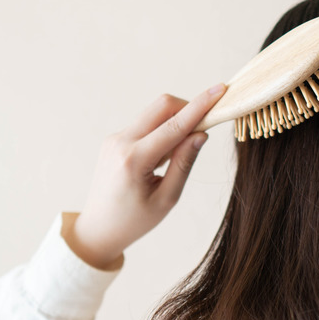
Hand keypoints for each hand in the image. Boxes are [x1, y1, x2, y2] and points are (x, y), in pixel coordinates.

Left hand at [65, 83, 227, 269]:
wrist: (98, 229)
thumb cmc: (134, 221)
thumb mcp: (166, 199)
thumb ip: (183, 164)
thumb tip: (200, 134)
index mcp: (134, 160)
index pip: (174, 125)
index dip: (200, 106)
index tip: (220, 90)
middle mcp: (120, 142)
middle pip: (161, 106)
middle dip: (187, 109)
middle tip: (205, 128)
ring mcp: (114, 138)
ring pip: (153, 114)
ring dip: (174, 124)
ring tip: (173, 160)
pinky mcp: (114, 140)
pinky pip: (145, 125)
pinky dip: (161, 133)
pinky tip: (160, 160)